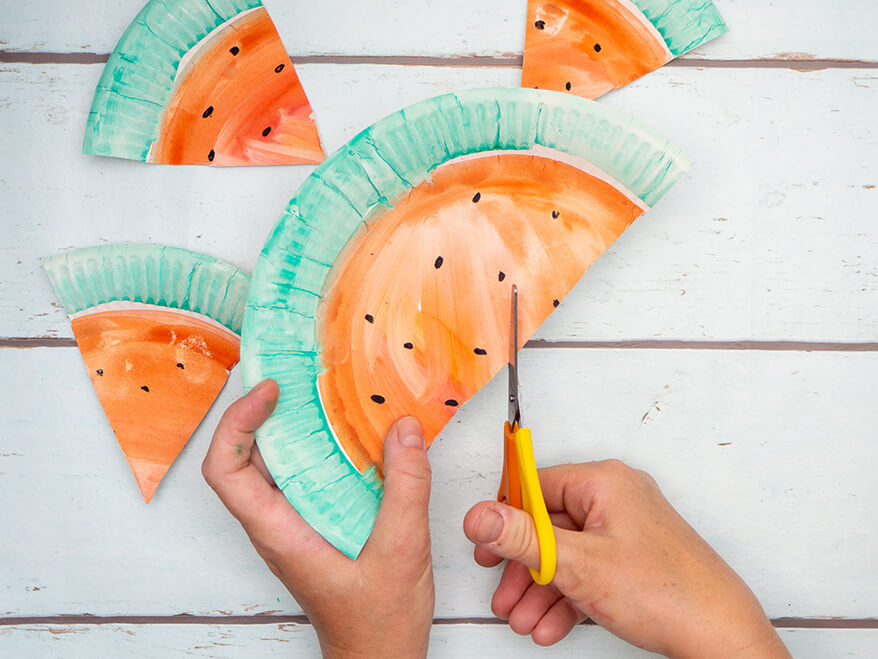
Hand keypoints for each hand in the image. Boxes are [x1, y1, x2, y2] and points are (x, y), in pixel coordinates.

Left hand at [203, 379, 434, 657]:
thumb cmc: (378, 625)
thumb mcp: (402, 552)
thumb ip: (405, 488)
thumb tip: (403, 430)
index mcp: (280, 534)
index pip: (226, 471)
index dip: (236, 423)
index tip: (269, 391)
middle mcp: (278, 526)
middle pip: (244, 459)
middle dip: (258, 411)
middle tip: (289, 374)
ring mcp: (295, 527)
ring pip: (274, 467)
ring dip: (288, 428)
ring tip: (316, 391)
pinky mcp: (316, 527)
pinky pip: (304, 478)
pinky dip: (317, 448)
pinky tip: (349, 434)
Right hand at [463, 460, 790, 658]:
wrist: (719, 635)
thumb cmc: (665, 592)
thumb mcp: (576, 564)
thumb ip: (522, 538)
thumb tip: (480, 515)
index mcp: (603, 482)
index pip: (535, 487)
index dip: (505, 519)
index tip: (485, 547)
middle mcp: (616, 498)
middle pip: (548, 525)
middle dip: (523, 568)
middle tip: (503, 595)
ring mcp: (626, 528)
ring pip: (566, 553)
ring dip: (540, 590)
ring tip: (524, 619)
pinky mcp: (634, 556)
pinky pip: (588, 569)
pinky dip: (567, 596)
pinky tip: (551, 625)